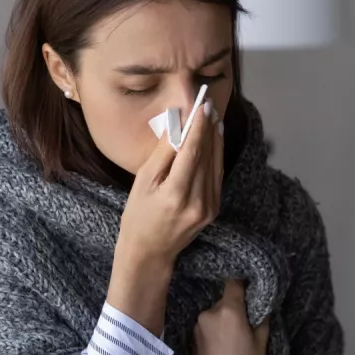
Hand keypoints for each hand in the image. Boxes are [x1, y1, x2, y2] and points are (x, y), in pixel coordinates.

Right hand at [108, 100, 223, 334]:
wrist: (150, 252)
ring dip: (215, 138)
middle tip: (208, 102)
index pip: (193, 151)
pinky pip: (216, 175)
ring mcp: (210, 207)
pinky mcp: (214, 209)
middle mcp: (198, 201)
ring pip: (216, 164)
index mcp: (177, 194)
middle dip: (209, 127)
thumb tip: (178, 125)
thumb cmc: (138, 215)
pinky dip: (215, 155)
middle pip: (208, 155)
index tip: (201, 105)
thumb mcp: (144, 182)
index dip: (199, 126)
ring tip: (213, 115)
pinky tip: (214, 139)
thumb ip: (164, 154)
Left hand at [194, 279, 270, 354]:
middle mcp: (208, 314)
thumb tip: (260, 298)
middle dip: (234, 306)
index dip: (242, 281)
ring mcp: (195, 327)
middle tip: (245, 321)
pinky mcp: (189, 340)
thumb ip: (260, 314)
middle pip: (223, 299)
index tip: (248, 282)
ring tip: (233, 341)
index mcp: (228, 311)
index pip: (233, 281)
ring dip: (222, 320)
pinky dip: (213, 331)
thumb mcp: (262, 341)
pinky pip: (205, 327)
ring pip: (213, 314)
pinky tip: (221, 348)